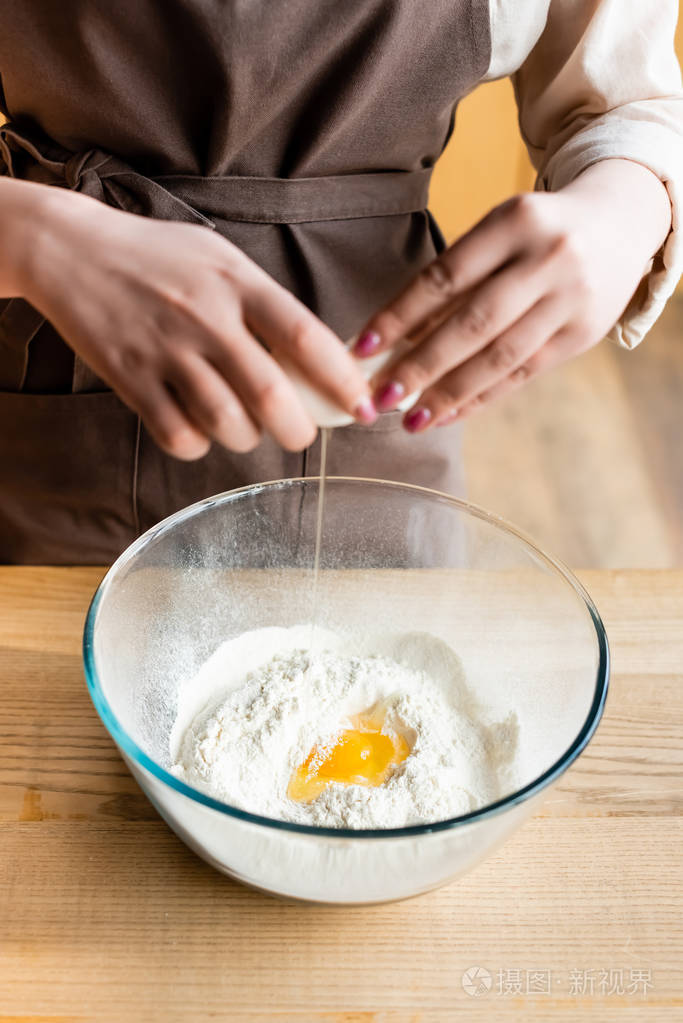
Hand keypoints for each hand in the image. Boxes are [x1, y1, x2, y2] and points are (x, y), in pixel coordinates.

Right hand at [18, 187, 375, 458]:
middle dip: (298, 431)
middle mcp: (205, 319)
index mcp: (238, 284)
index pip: (304, 337)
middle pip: (270, 396)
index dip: (342, 380)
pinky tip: (200, 428)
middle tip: (300, 433)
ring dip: (247, 438)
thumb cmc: (160, 256)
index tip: (364, 406)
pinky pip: (179, 436)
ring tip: (246, 427)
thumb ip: (267, 303)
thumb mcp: (222, 260)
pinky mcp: (131, 380)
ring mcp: (166, 352)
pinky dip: (199, 444)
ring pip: (227, 423)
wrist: (73, 251)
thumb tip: (321, 355)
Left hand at [352, 159, 671, 430]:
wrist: (621, 221)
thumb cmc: (537, 231)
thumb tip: (395, 338)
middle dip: (422, 365)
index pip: (445, 277)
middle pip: (473, 323)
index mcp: (515, 221)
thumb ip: (456, 277)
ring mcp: (571, 299)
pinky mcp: (584, 334)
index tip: (362, 347)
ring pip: (500, 357)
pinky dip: (481, 398)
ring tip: (412, 420)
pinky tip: (448, 414)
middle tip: (382, 396)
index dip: (399, 315)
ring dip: (450, 394)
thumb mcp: (499, 231)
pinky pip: (523, 374)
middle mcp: (548, 259)